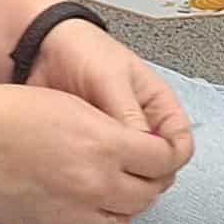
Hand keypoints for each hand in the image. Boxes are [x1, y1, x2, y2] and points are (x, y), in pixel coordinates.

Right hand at [0, 83, 188, 223]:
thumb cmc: (13, 113)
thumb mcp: (76, 106)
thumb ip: (116, 130)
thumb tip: (144, 149)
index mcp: (106, 145)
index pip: (164, 159)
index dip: (169, 154)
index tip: (164, 151)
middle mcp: (97, 184)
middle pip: (148, 194)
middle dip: (149, 180)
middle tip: (141, 170)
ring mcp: (75, 214)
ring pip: (122, 222)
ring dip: (123, 207)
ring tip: (111, 190)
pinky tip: (87, 212)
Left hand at [26, 19, 196, 171]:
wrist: (43, 49)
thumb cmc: (84, 51)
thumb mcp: (111, 80)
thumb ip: (130, 114)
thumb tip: (145, 152)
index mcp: (158, 105)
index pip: (180, 143)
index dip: (171, 160)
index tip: (149, 168)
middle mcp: (143, 126)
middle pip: (159, 165)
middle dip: (145, 174)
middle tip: (119, 172)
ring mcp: (118, 140)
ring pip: (131, 172)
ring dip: (118, 175)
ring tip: (95, 166)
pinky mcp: (94, 150)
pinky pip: (103, 171)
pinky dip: (96, 174)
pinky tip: (82, 168)